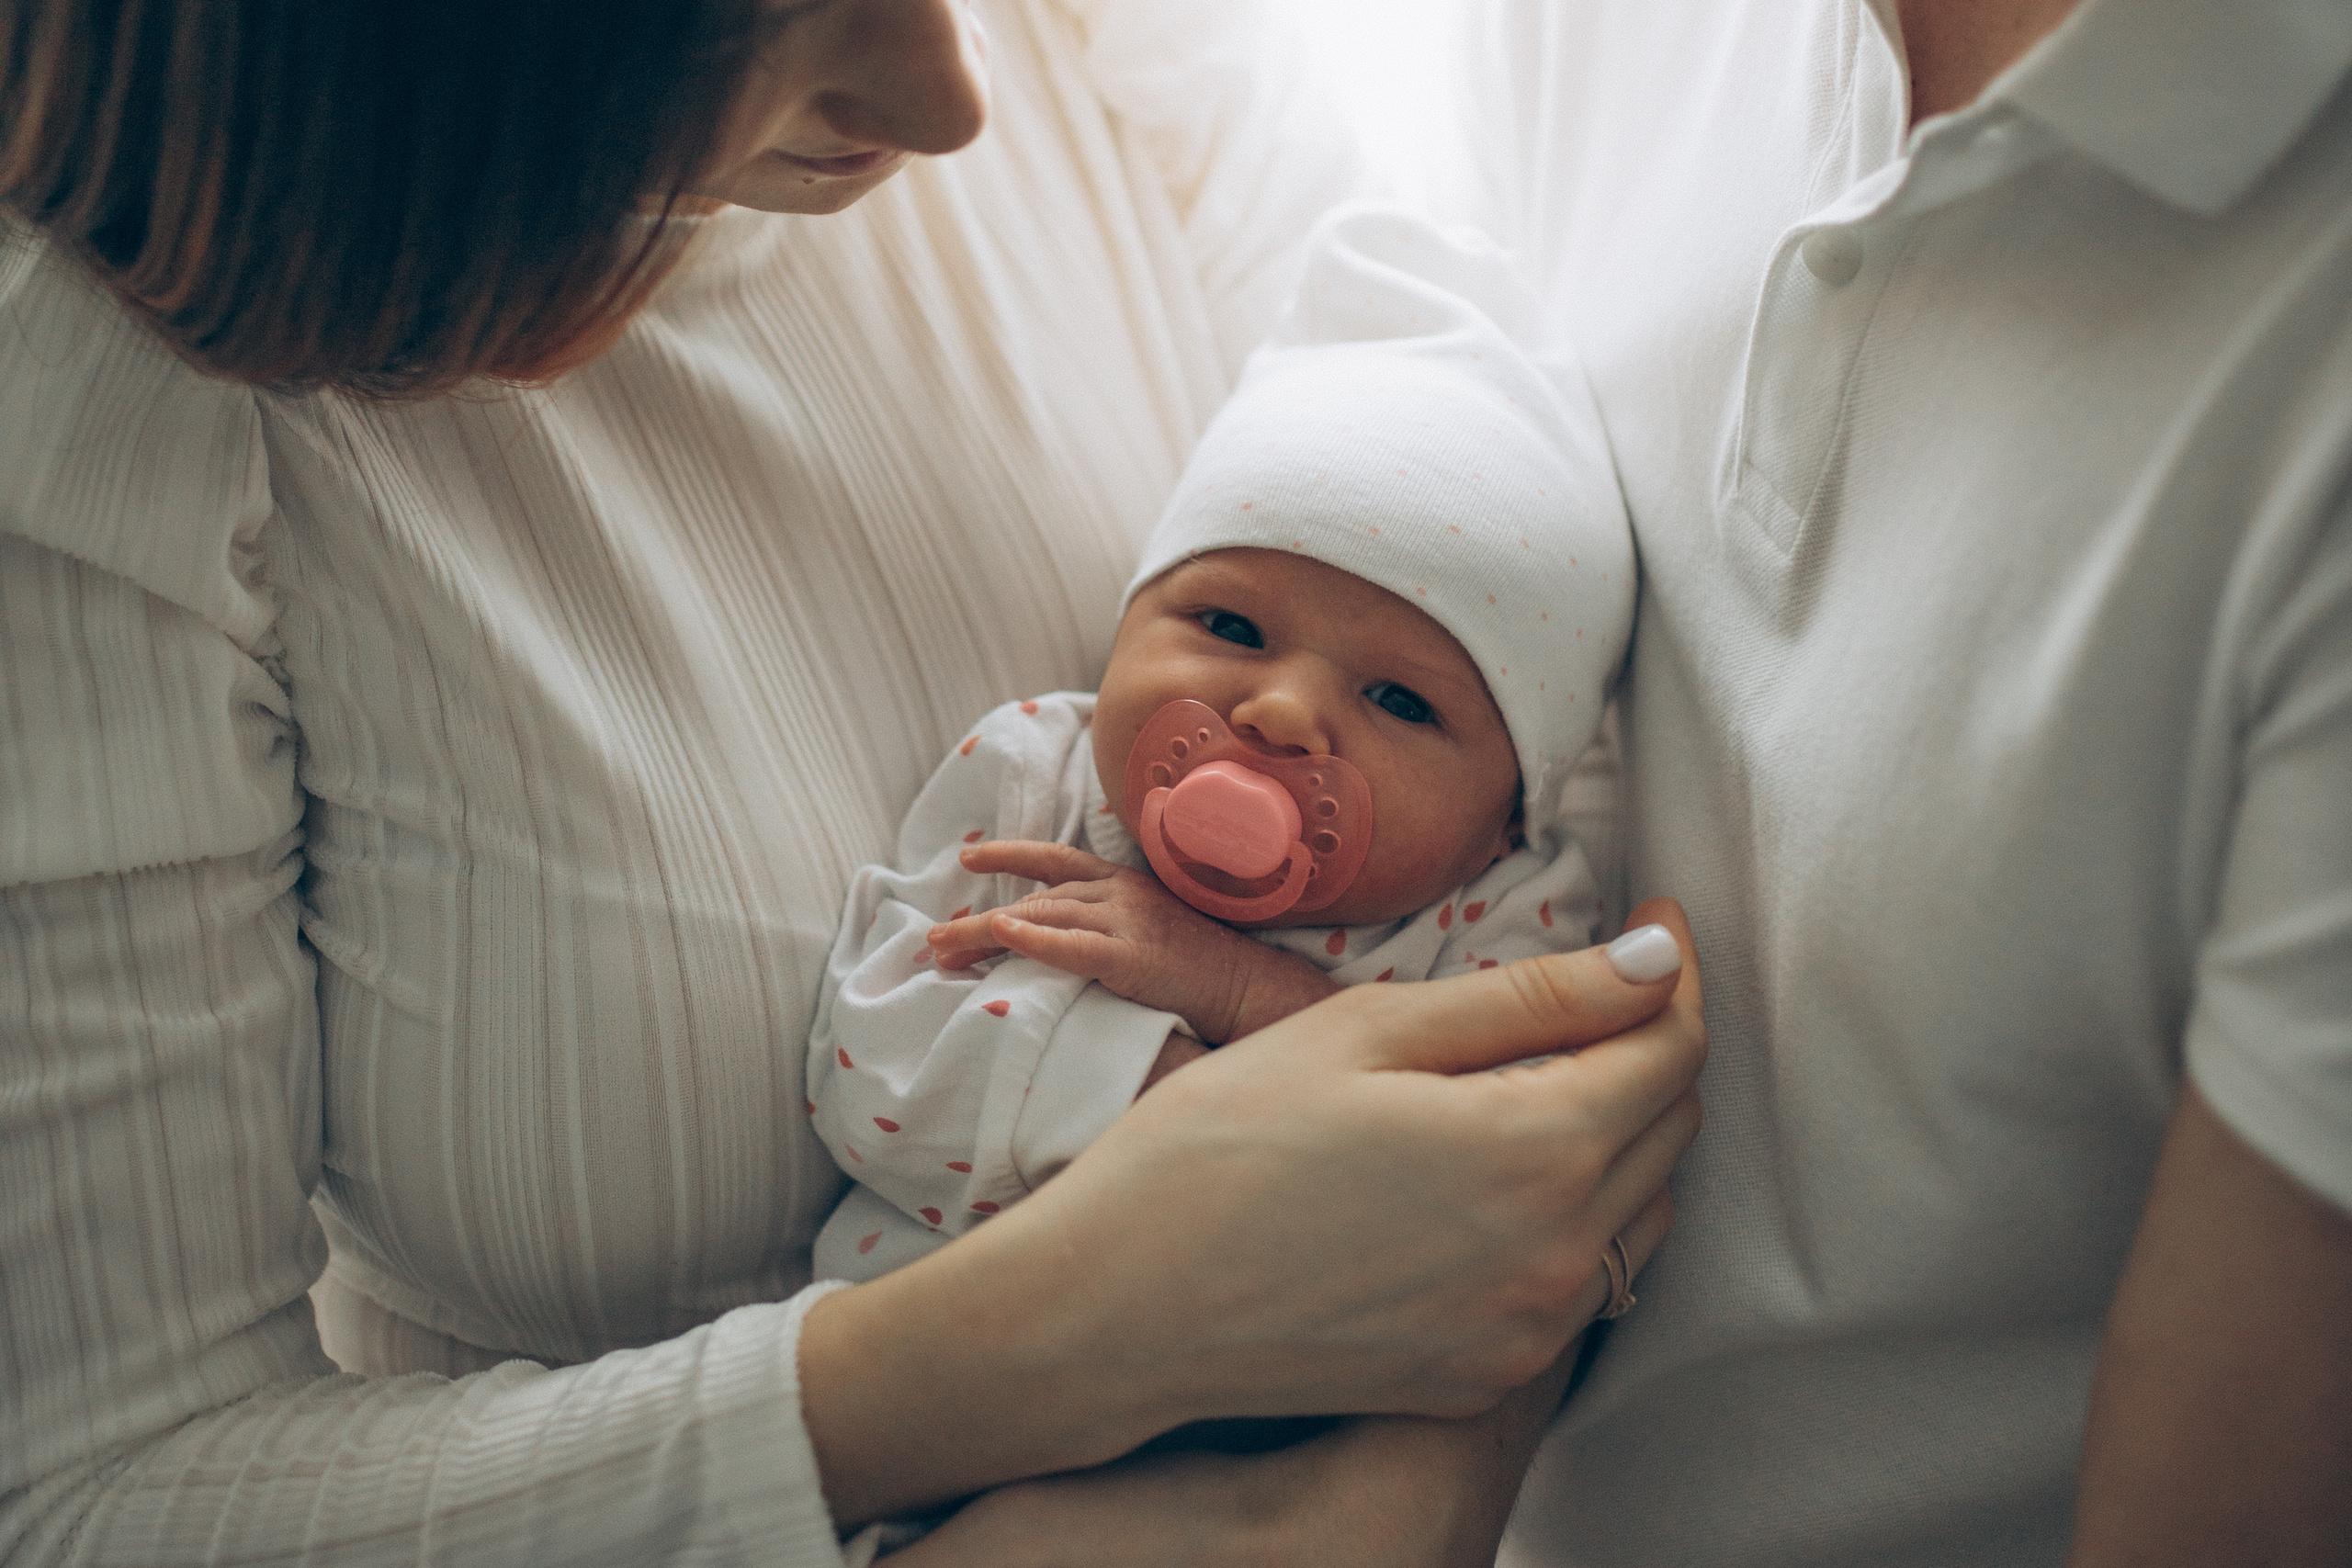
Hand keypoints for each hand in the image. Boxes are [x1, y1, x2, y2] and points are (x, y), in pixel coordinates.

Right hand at [799, 898, 1704, 1527]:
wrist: (1124, 1305)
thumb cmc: (1224, 1146)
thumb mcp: (1370, 1031)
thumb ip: (1534, 997)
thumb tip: (1656, 959)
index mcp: (1538, 1151)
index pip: (1671, 1047)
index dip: (1672, 969)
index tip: (1657, 916)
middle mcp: (1560, 1256)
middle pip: (1668, 1126)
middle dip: (1648, 1042)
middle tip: (1589, 984)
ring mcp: (1528, 1330)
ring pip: (1639, 1211)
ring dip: (1620, 1133)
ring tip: (1539, 1073)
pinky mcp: (1488, 1375)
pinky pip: (1581, 1282)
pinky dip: (1574, 1217)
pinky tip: (1495, 1175)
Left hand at [928, 840, 1337, 1040]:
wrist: (1247, 987)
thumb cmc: (1199, 970)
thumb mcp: (1149, 933)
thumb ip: (1106, 926)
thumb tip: (1056, 938)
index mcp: (1123, 885)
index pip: (1055, 860)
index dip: (1009, 855)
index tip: (969, 858)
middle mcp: (1119, 894)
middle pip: (1033, 898)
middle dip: (977, 920)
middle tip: (932, 941)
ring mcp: (1126, 922)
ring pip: (1040, 918)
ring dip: (983, 935)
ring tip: (941, 953)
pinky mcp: (1131, 956)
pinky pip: (1073, 945)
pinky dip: (1035, 939)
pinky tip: (1002, 936)